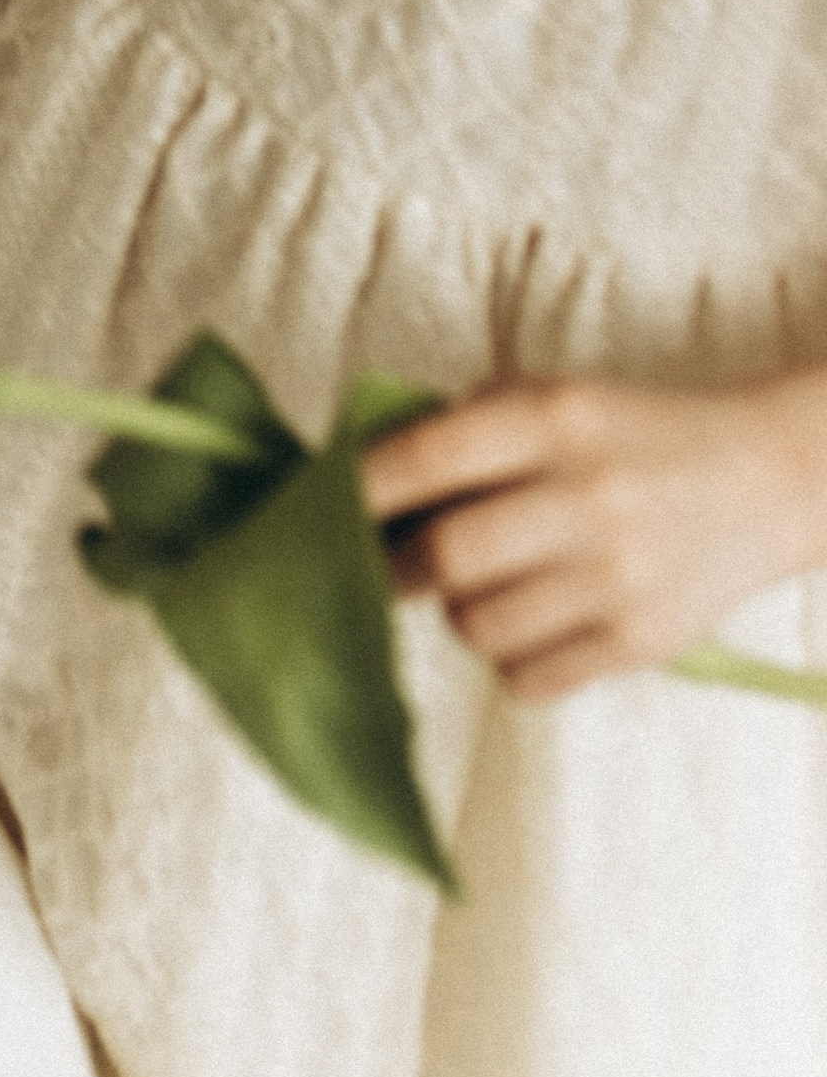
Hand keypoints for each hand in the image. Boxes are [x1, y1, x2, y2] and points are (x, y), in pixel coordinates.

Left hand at [362, 368, 826, 701]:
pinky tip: (527, 620)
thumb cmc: (624, 435)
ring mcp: (614, 576)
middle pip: (444, 557)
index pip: (426, 456)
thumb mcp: (550, 398)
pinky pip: (525, 678)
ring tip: (480, 586)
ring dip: (458, 613)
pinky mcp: (638, 643)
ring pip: (478, 626)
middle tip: (380, 567)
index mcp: (551, 418)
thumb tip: (351, 473)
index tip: (316, 508)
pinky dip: (506, 658)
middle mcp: (583, 495)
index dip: (357, 489)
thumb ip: (461, 428)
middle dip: (391, 569)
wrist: (760, 481)